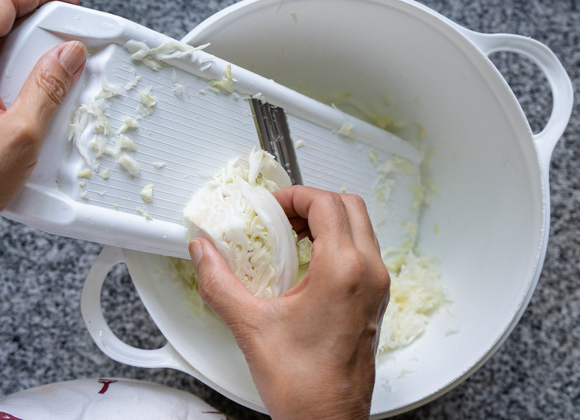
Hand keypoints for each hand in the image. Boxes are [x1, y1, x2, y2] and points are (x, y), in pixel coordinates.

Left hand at [0, 0, 86, 307]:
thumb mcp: (21, 135)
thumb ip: (49, 87)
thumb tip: (69, 54)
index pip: (0, 3)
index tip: (69, 3)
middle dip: (38, 31)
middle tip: (72, 49)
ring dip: (25, 60)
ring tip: (53, 87)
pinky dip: (9, 82)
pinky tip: (29, 108)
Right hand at [189, 186, 390, 419]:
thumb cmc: (303, 384)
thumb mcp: (250, 325)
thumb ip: (219, 282)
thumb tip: (202, 252)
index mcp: (344, 271)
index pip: (326, 204)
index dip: (295, 194)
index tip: (272, 205)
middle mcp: (369, 274)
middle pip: (349, 207)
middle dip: (312, 202)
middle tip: (281, 215)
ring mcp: (377, 288)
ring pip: (361, 228)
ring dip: (327, 221)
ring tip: (291, 235)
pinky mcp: (376, 301)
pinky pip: (364, 252)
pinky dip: (339, 242)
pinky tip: (306, 262)